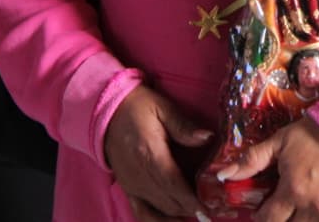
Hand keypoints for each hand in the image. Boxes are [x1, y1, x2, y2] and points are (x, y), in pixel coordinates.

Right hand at [103, 86, 213, 220]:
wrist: (106, 113)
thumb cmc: (137, 108)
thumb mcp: (163, 109)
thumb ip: (184, 126)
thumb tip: (208, 137)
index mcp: (150, 154)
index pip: (174, 184)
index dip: (191, 200)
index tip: (208, 209)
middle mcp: (140, 175)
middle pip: (169, 202)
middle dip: (191, 209)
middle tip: (213, 210)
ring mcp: (132, 186)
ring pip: (159, 211)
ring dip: (179, 215)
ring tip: (198, 215)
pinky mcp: (128, 189)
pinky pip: (143, 213)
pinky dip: (158, 221)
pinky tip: (174, 221)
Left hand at [218, 118, 318, 221]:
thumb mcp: (283, 140)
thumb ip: (253, 159)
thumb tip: (223, 175)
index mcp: (293, 190)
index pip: (269, 219)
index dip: (263, 217)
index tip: (264, 211)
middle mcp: (313, 207)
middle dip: (285, 220)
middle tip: (286, 209)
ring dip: (306, 221)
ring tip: (305, 209)